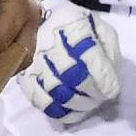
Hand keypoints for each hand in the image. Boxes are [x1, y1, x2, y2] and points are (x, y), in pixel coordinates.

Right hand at [12, 0, 118, 125]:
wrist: (42, 23)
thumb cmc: (78, 28)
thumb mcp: (100, 29)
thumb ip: (110, 53)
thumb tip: (111, 86)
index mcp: (72, 23)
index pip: (90, 56)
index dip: (104, 79)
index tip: (112, 91)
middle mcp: (49, 39)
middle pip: (72, 76)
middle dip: (92, 94)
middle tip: (100, 99)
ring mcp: (34, 59)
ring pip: (56, 90)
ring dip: (78, 104)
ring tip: (89, 105)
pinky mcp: (24, 75)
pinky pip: (39, 99)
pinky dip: (58, 111)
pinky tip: (71, 111)